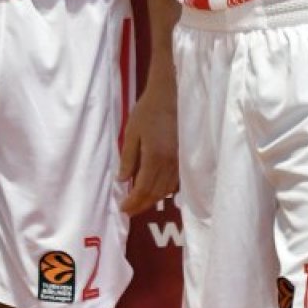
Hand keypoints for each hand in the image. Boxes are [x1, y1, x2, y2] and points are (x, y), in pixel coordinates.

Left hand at [118, 82, 178, 215]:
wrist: (171, 96)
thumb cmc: (148, 111)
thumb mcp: (131, 133)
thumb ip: (127, 159)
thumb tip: (122, 180)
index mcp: (154, 158)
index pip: (143, 188)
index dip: (133, 202)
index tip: (123, 209)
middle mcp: (170, 164)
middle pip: (156, 193)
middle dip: (142, 205)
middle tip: (129, 211)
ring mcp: (180, 162)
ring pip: (167, 190)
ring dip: (153, 199)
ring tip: (140, 202)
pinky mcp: (184, 158)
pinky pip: (176, 182)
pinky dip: (165, 190)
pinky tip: (156, 189)